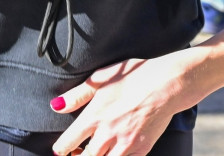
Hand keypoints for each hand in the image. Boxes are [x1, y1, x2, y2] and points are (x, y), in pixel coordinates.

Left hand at [50, 54, 190, 155]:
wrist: (166, 83)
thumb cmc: (134, 75)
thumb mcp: (101, 77)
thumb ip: (77, 95)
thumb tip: (56, 106)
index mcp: (95, 115)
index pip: (67, 143)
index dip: (60, 149)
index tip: (60, 148)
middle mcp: (108, 133)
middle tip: (76, 153)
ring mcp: (126, 144)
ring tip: (94, 152)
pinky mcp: (141, 150)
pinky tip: (114, 151)